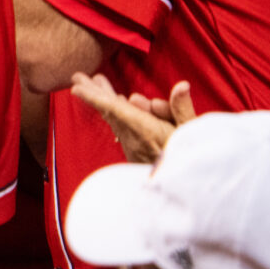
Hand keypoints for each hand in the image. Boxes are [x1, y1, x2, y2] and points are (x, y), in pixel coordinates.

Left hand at [70, 73, 195, 162]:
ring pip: (116, 119)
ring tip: (96, 82)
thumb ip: (183, 110)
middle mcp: (135, 139)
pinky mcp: (137, 153)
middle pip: (110, 112)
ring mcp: (134, 148)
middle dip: (94, 93)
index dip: (95, 98)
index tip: (76, 88)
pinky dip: (117, 112)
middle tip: (77, 77)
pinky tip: (115, 102)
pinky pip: (123, 128)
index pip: (116, 110)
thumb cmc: (193, 162)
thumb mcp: (192, 134)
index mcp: (146, 132)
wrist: (187, 191)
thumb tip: (181, 86)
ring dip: (105, 99)